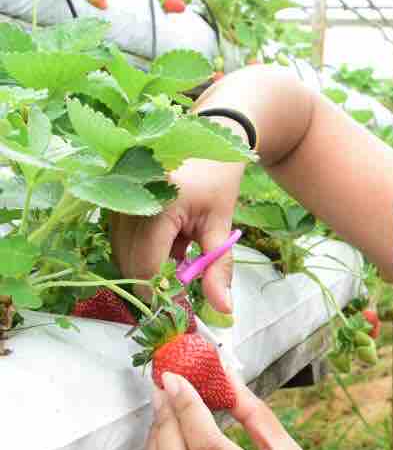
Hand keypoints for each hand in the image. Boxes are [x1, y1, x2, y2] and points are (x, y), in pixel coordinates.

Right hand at [110, 153, 244, 312]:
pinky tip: (170, 241)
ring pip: (124, 257)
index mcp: (156, 208)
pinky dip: (145, 252)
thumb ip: (218, 268)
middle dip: (155, 285)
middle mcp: (128, 205)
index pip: (147, 267)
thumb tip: (223, 309)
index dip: (162, 294)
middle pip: (130, 266)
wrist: (208, 140)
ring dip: (150, 268)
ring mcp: (116, 203)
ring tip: (181, 254)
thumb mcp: (222, 226)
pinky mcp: (113, 205)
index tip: (181, 310)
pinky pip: (122, 243)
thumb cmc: (217, 181)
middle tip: (184, 291)